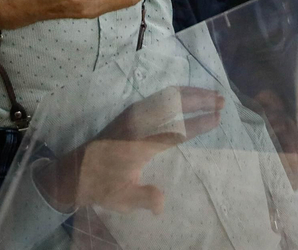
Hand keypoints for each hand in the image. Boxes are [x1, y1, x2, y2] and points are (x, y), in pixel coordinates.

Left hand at [37, 87, 225, 213]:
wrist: (75, 172)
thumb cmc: (102, 186)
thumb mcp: (122, 199)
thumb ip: (144, 198)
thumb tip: (161, 203)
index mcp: (140, 142)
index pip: (177, 129)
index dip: (199, 123)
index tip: (218, 118)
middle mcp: (138, 122)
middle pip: (174, 103)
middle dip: (200, 100)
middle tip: (222, 100)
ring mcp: (133, 114)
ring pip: (167, 96)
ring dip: (190, 93)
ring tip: (211, 96)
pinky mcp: (130, 113)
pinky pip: (158, 97)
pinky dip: (177, 94)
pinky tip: (186, 98)